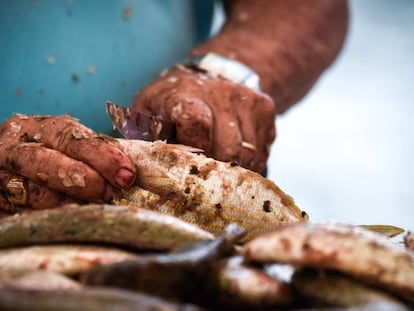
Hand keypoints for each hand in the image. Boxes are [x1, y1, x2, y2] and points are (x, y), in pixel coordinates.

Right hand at [0, 115, 135, 211]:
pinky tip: (76, 223)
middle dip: (84, 180)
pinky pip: (25, 216)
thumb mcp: (68, 148)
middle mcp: (10, 149)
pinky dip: (54, 220)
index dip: (101, 155)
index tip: (127, 174)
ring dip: (71, 204)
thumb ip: (97, 154)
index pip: (70, 137)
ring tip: (98, 211)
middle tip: (111, 194)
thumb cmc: (52, 160)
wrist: (10, 176)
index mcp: (35, 128)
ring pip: (35, 193)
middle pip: (46, 163)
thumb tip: (132, 171)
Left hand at [132, 66, 275, 172]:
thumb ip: (144, 136)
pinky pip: (262, 151)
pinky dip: (250, 162)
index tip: (188, 161)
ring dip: (234, 169)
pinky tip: (235, 153)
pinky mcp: (266, 107)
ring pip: (248, 154)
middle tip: (204, 172)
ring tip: (218, 164)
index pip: (196, 123)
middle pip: (227, 149)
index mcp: (184, 93)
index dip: (195, 150)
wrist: (212, 72)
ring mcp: (247, 99)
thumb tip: (138, 167)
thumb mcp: (148, 109)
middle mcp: (220, 93)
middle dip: (215, 170)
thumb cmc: (173, 99)